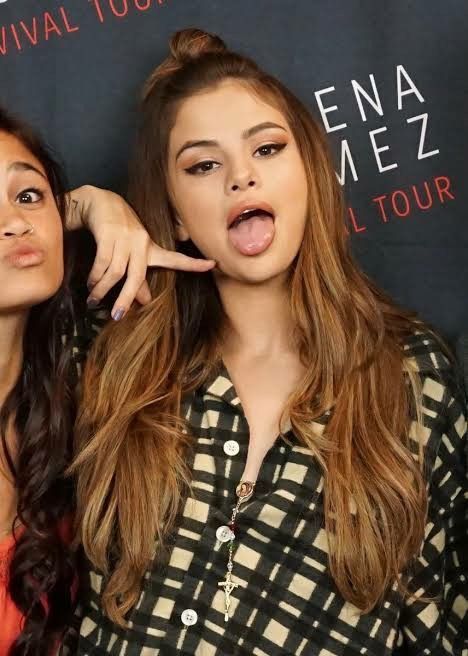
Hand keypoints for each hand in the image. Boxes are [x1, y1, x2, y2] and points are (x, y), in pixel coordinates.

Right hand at [67, 186, 214, 318]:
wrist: (98, 202)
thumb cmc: (117, 231)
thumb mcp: (131, 253)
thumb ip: (139, 278)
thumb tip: (145, 301)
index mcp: (150, 248)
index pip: (175, 258)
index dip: (193, 264)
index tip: (213, 265)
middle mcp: (141, 242)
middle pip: (137, 276)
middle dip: (126, 298)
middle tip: (117, 316)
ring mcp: (125, 237)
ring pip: (115, 272)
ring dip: (102, 289)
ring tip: (93, 300)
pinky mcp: (108, 233)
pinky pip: (102, 262)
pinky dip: (95, 277)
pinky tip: (90, 285)